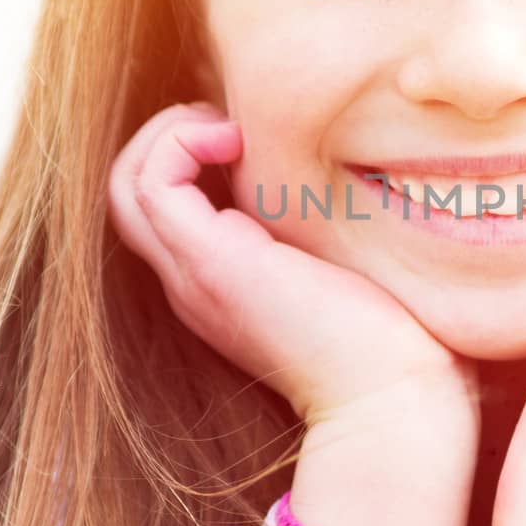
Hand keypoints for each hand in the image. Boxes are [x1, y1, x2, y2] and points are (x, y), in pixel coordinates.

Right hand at [109, 102, 481, 525]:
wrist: (395, 399)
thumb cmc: (396, 341)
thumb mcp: (348, 270)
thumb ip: (329, 236)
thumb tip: (362, 182)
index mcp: (225, 283)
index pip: (165, 205)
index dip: (193, 152)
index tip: (256, 138)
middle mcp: (196, 281)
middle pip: (132, 189)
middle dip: (173, 134)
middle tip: (237, 126)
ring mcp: (197, 275)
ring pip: (129, 183)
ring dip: (172, 133)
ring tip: (234, 130)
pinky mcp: (212, 264)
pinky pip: (152, 184)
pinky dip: (180, 143)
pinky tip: (240, 142)